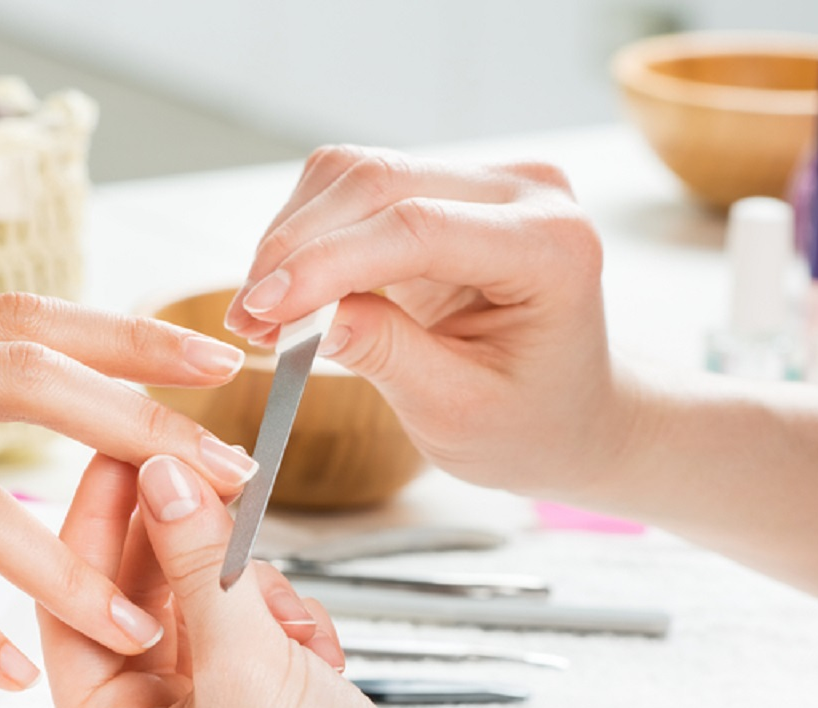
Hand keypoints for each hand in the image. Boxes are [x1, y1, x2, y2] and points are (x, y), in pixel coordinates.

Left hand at [40, 453, 567, 707]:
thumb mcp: (247, 668)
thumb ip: (198, 563)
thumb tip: (161, 474)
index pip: (74, 608)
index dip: (98, 524)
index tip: (126, 448)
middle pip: (140, 599)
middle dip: (184, 546)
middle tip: (207, 468)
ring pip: (204, 604)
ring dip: (250, 594)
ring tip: (285, 620)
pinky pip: (254, 627)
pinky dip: (288, 625)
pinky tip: (319, 657)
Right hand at [223, 146, 632, 496]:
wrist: (572, 411)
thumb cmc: (530, 422)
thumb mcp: (457, 411)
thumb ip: (384, 354)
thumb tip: (298, 315)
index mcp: (551, 246)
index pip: (417, 228)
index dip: (326, 263)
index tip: (262, 310)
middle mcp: (525, 191)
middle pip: (377, 183)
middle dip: (294, 249)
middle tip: (245, 320)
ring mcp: (485, 179)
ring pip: (353, 174)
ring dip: (290, 239)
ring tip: (262, 314)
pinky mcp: (445, 185)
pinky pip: (353, 188)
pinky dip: (306, 237)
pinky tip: (290, 292)